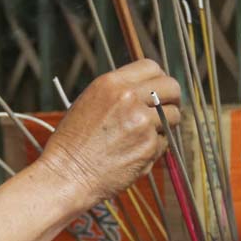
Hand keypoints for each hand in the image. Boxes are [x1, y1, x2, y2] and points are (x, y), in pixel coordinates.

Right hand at [34, 60, 180, 209]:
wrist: (67, 174)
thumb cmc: (73, 143)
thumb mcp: (89, 102)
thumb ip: (118, 93)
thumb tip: (146, 90)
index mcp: (111, 83)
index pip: (151, 67)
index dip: (158, 79)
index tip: (158, 90)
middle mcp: (129, 98)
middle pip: (171, 87)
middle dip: (173, 98)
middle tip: (167, 109)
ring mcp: (142, 122)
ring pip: (173, 115)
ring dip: (165, 125)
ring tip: (144, 135)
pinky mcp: (149, 146)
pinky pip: (165, 141)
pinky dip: (155, 148)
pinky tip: (134, 153)